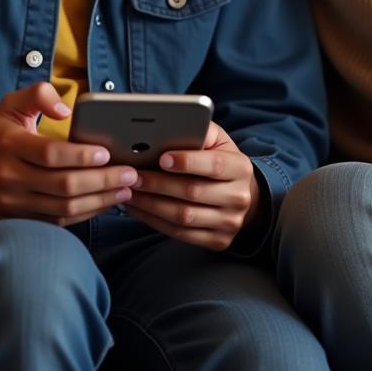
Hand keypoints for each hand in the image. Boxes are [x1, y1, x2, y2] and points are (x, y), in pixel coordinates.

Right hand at [0, 82, 138, 225]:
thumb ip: (39, 94)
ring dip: (99, 200)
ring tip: (126, 189)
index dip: (81, 155)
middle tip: (131, 173)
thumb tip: (66, 107)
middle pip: (62, 185)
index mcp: (9, 144)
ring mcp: (12, 203)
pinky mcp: (18, 220)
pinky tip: (105, 203)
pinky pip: (57, 221)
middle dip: (102, 180)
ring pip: (62, 208)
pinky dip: (84, 214)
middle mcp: (9, 177)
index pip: (50, 154)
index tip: (107, 152)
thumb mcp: (11, 104)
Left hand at [123, 121, 260, 250]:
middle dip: (158, 184)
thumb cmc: (220, 160)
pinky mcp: (218, 241)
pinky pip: (180, 234)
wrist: (241, 195)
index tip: (161, 158)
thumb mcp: (217, 141)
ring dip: (151, 205)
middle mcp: (239, 197)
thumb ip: (198, 132)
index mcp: (241, 168)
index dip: (187, 162)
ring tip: (129, 193)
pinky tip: (138, 209)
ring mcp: (229, 223)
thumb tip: (167, 129)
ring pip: (183, 217)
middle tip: (133, 176)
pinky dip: (154, 221)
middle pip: (193, 192)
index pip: (214, 165)